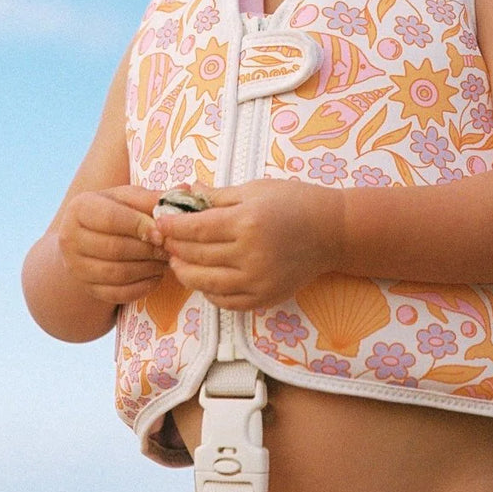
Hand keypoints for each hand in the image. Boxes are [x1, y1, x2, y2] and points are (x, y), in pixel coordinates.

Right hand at [57, 185, 167, 303]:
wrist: (88, 238)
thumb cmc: (115, 212)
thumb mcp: (130, 198)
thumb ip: (153, 197)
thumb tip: (185, 190)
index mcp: (80, 208)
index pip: (111, 219)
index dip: (139, 226)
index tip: (162, 232)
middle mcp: (69, 238)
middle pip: (114, 249)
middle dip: (148, 250)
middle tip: (170, 248)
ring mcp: (75, 267)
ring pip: (116, 273)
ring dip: (147, 268)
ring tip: (166, 261)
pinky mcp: (86, 288)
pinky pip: (116, 294)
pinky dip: (141, 287)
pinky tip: (156, 276)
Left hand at [156, 180, 343, 310]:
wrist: (333, 231)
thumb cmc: (294, 202)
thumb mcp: (256, 190)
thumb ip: (218, 196)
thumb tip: (186, 192)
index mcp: (247, 222)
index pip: (196, 229)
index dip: (172, 226)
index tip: (160, 221)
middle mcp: (251, 254)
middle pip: (197, 256)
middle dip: (175, 248)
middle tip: (165, 241)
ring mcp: (258, 280)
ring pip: (206, 283)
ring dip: (185, 273)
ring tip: (178, 262)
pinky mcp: (265, 297)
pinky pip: (226, 302)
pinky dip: (209, 292)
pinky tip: (203, 279)